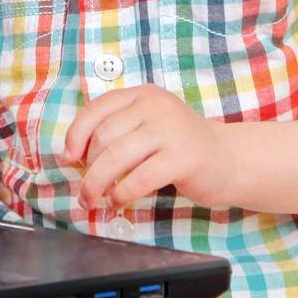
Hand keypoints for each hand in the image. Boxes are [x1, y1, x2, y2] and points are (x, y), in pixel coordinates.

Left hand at [63, 85, 235, 210]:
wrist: (229, 159)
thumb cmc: (179, 147)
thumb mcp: (147, 126)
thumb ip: (116, 131)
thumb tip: (71, 155)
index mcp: (142, 95)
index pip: (96, 109)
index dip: (75, 135)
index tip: (68, 158)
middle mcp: (155, 107)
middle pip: (103, 137)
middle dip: (87, 169)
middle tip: (84, 191)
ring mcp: (170, 131)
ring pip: (115, 158)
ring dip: (97, 184)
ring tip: (93, 200)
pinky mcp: (182, 159)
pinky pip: (138, 178)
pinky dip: (122, 194)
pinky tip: (118, 202)